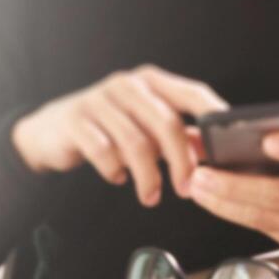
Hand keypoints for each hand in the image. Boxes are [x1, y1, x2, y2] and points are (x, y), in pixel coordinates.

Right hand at [11, 64, 227, 206]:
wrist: (49, 132)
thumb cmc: (106, 129)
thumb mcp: (144, 128)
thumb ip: (179, 136)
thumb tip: (216, 152)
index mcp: (151, 82)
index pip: (192, 93)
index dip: (214, 116)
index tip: (228, 145)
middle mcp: (127, 85)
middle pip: (166, 123)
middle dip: (181, 162)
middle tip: (185, 189)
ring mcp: (99, 100)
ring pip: (136, 143)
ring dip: (148, 177)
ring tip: (150, 196)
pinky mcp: (76, 120)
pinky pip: (104, 152)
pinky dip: (114, 171)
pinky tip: (116, 177)